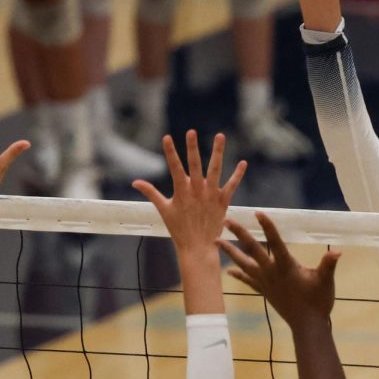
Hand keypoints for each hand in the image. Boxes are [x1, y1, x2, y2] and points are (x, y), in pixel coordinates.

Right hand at [133, 131, 245, 255]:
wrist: (197, 247)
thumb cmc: (178, 229)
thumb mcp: (163, 210)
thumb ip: (151, 193)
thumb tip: (135, 182)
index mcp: (181, 191)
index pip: (174, 167)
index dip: (170, 152)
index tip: (167, 137)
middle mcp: (197, 190)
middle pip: (195, 164)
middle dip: (192, 147)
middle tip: (191, 131)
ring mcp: (211, 195)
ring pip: (215, 169)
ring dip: (217, 152)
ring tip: (220, 136)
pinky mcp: (223, 201)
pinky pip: (231, 185)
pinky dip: (238, 174)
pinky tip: (243, 163)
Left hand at [221, 212, 339, 329]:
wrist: (307, 326)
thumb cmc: (318, 302)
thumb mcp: (326, 281)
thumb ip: (329, 265)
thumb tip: (337, 252)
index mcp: (286, 266)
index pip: (274, 242)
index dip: (266, 226)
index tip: (257, 213)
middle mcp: (271, 272)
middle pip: (252, 250)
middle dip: (239, 234)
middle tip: (226, 220)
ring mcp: (265, 283)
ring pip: (244, 264)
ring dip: (230, 252)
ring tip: (217, 241)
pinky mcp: (264, 292)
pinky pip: (248, 281)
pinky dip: (238, 275)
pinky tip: (228, 271)